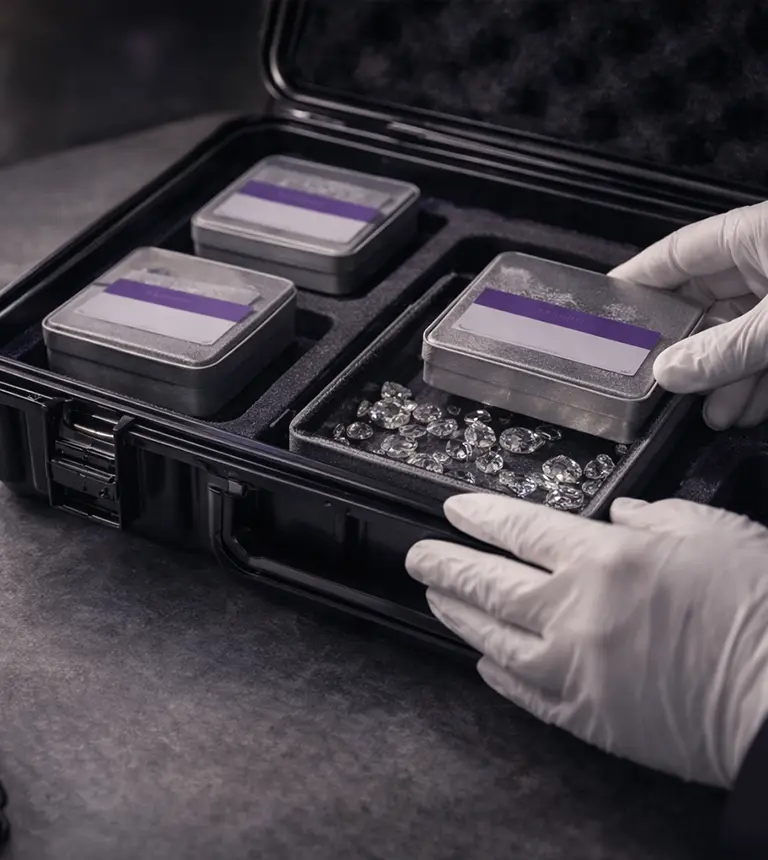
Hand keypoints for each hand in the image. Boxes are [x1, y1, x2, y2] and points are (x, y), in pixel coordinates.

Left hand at [406, 494, 767, 786]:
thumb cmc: (757, 608)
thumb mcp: (709, 532)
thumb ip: (654, 517)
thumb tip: (620, 515)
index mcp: (604, 558)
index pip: (519, 529)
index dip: (479, 517)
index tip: (454, 512)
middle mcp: (575, 609)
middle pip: (488, 582)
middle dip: (445, 565)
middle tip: (419, 557)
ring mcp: (573, 666)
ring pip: (492, 636)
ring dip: (458, 614)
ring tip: (437, 600)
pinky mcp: (584, 715)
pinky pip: (523, 691)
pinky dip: (497, 672)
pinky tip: (484, 660)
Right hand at [609, 201, 767, 428]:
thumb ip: (726, 348)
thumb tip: (669, 372)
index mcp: (754, 234)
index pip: (677, 253)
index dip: (639, 279)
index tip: (607, 307)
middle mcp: (767, 258)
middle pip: (707, 304)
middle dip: (689, 351)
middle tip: (664, 383)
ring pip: (740, 334)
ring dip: (727, 378)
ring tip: (715, 413)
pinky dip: (759, 380)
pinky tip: (747, 409)